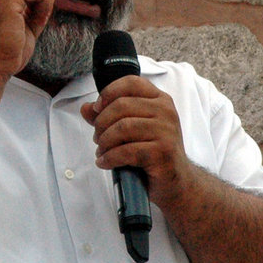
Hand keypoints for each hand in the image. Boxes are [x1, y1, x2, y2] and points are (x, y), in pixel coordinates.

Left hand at [80, 75, 194, 207]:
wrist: (176, 180)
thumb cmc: (152, 151)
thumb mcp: (131, 129)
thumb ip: (108, 116)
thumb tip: (86, 108)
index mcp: (159, 99)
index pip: (131, 82)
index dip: (109, 92)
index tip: (97, 109)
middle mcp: (166, 111)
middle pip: (121, 106)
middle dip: (101, 123)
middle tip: (97, 138)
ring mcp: (166, 131)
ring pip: (122, 128)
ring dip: (104, 142)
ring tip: (101, 151)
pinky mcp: (163, 152)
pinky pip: (127, 151)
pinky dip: (110, 157)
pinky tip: (105, 162)